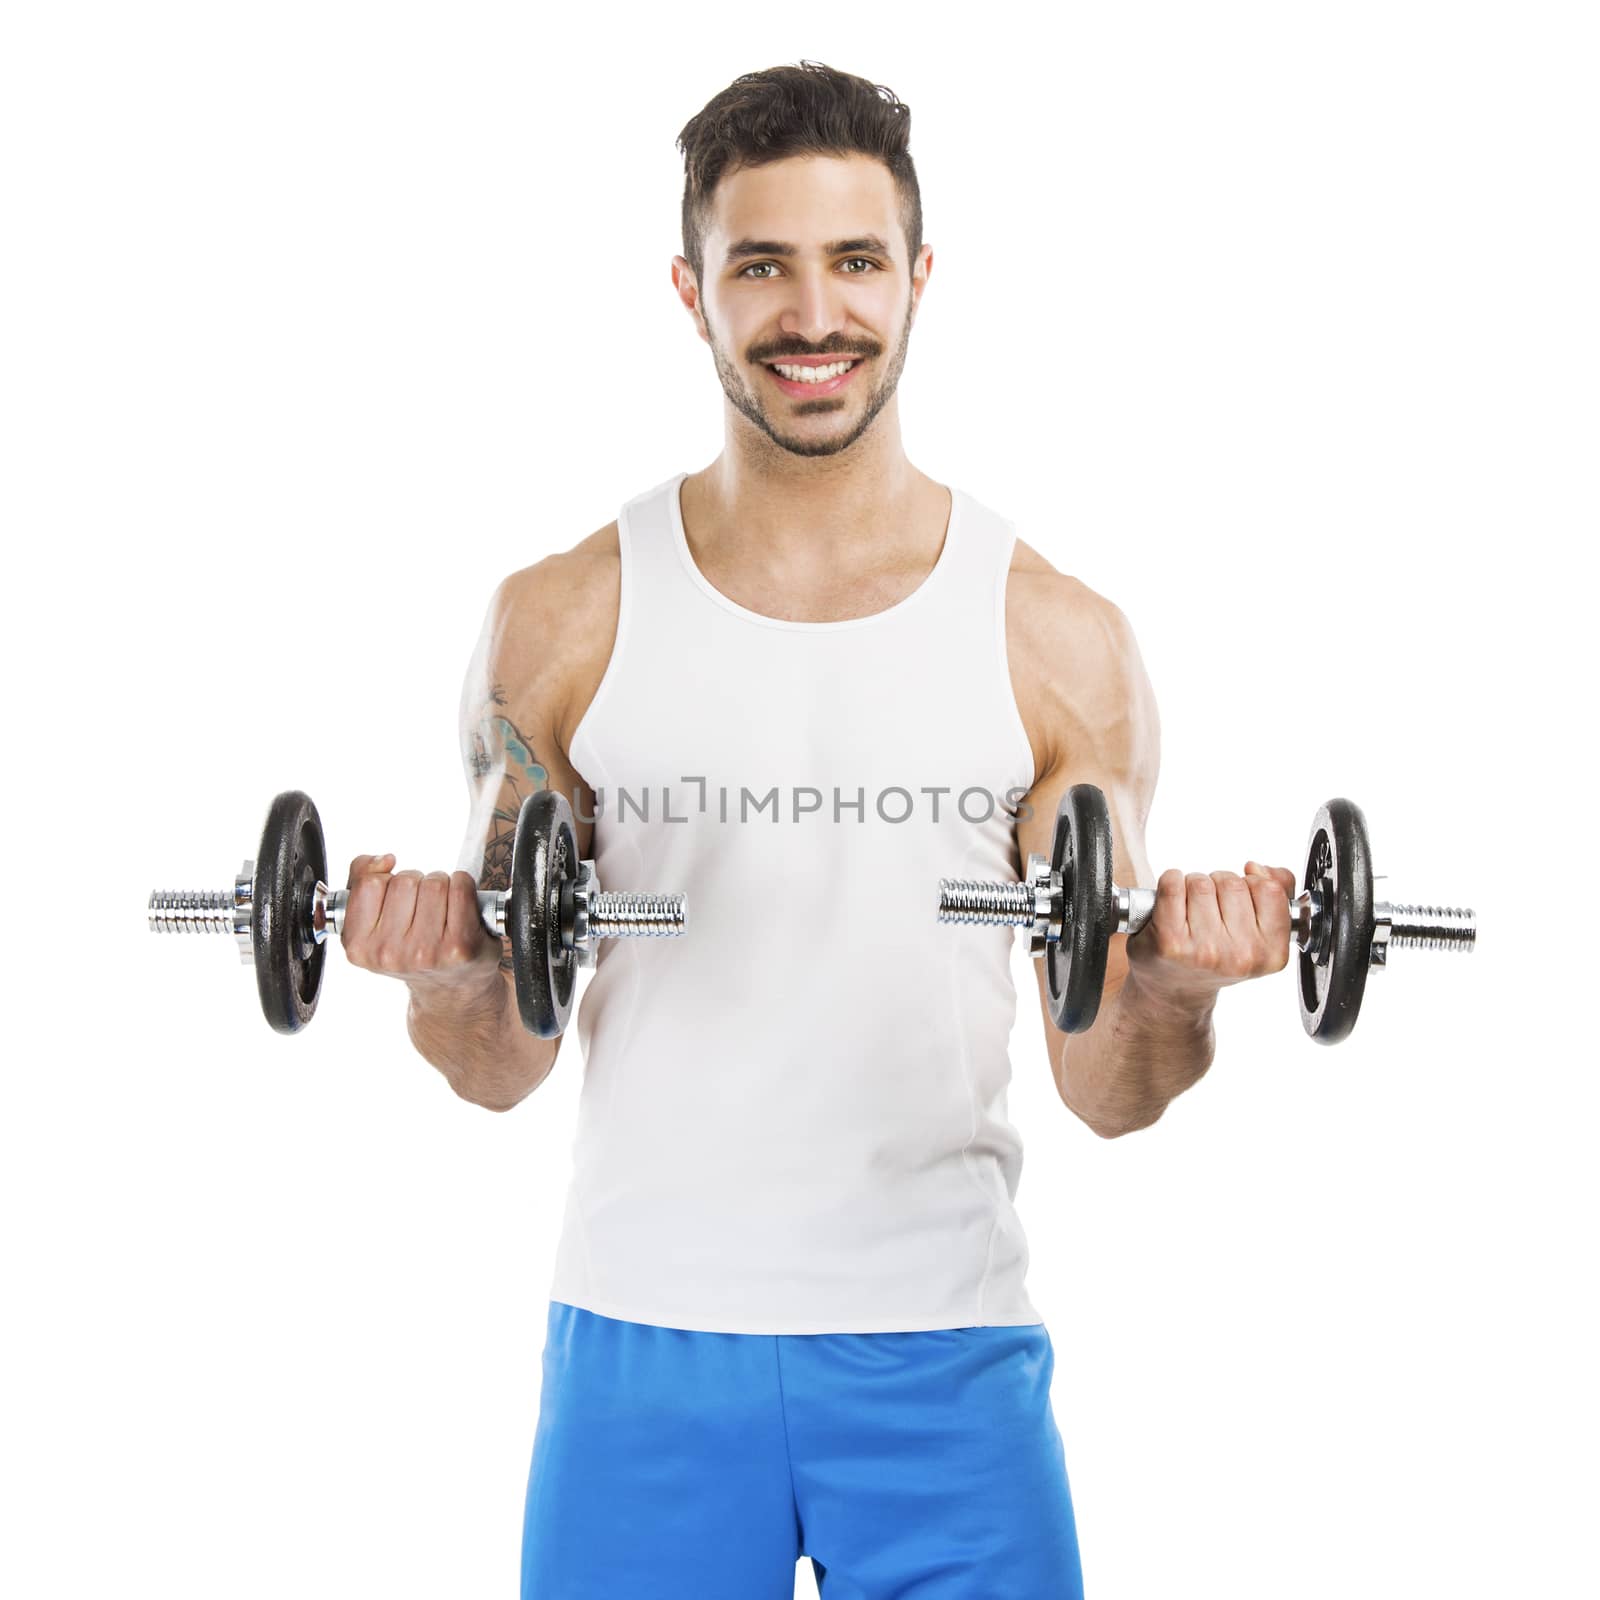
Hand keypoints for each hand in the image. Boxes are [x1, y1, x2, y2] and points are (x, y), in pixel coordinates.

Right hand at [339, 854, 503, 990]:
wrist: (451, 990)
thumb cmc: (411, 949)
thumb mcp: (370, 922)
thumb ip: (360, 880)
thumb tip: (383, 860)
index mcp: (359, 947)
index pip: (370, 884)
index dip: (387, 881)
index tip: (396, 898)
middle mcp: (390, 953)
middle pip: (405, 879)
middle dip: (417, 884)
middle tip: (422, 909)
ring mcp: (426, 951)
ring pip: (434, 881)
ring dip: (442, 885)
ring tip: (441, 910)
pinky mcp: (460, 945)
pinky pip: (461, 886)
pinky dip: (464, 887)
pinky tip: (461, 909)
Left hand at [1124, 860, 1297, 1008]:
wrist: (1175, 989)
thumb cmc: (1215, 956)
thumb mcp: (1259, 933)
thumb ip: (1277, 893)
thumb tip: (1259, 868)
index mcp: (1271, 954)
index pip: (1270, 889)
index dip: (1251, 884)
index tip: (1240, 898)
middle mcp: (1241, 955)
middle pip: (1232, 882)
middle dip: (1219, 885)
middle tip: (1211, 910)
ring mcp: (1205, 949)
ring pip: (1201, 882)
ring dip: (1193, 886)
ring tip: (1191, 911)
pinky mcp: (1170, 941)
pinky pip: (1172, 885)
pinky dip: (1169, 884)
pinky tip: (1171, 904)